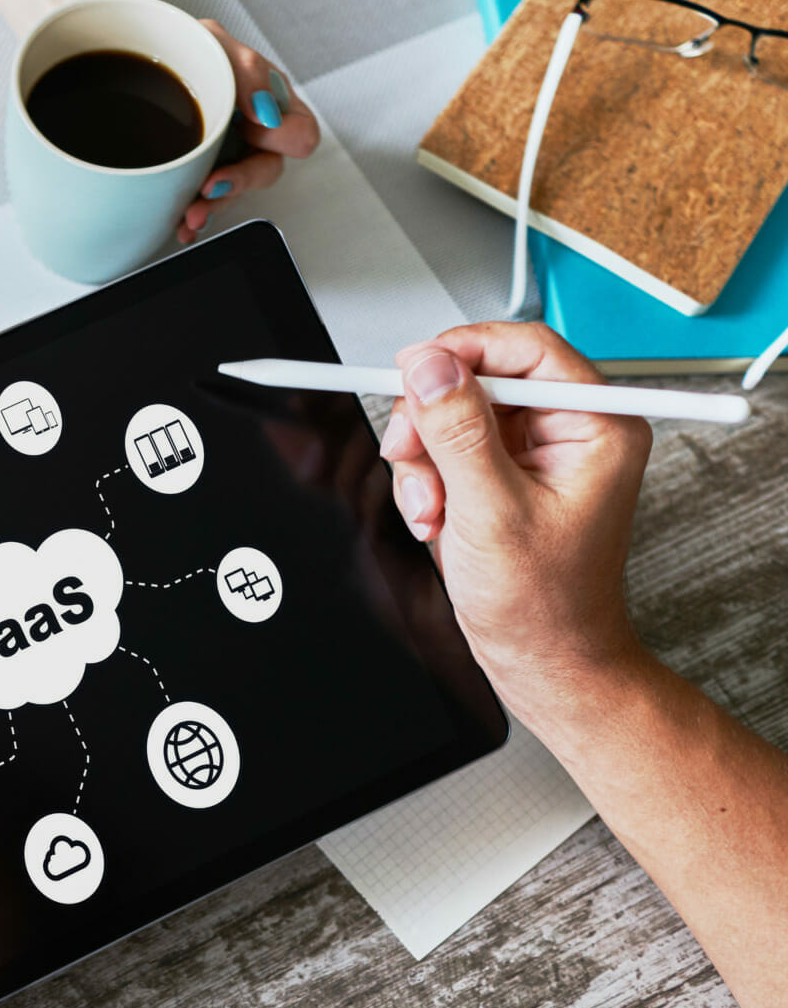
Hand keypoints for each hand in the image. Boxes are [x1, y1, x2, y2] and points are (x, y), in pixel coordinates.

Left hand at [177, 22, 319, 244]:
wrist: (143, 61)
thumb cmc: (186, 45)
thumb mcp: (215, 41)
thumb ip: (247, 69)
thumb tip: (266, 112)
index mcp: (273, 102)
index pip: (301, 134)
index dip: (281, 138)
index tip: (251, 129)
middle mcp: (256, 134)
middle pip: (266, 171)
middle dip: (239, 182)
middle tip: (211, 184)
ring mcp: (228, 156)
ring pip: (233, 193)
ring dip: (212, 206)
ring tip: (189, 215)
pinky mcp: (199, 174)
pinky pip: (204, 201)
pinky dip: (191, 215)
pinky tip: (179, 224)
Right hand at [378, 323, 653, 721]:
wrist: (542, 659)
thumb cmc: (545, 605)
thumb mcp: (491, 512)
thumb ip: (457, 432)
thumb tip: (430, 367)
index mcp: (596, 426)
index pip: (526, 349)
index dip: (462, 351)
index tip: (413, 368)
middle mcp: (569, 430)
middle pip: (478, 379)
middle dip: (432, 423)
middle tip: (411, 457)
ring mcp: (534, 453)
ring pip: (451, 416)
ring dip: (424, 461)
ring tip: (433, 509)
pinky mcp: (502, 473)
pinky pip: (445, 449)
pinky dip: (427, 482)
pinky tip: (437, 518)